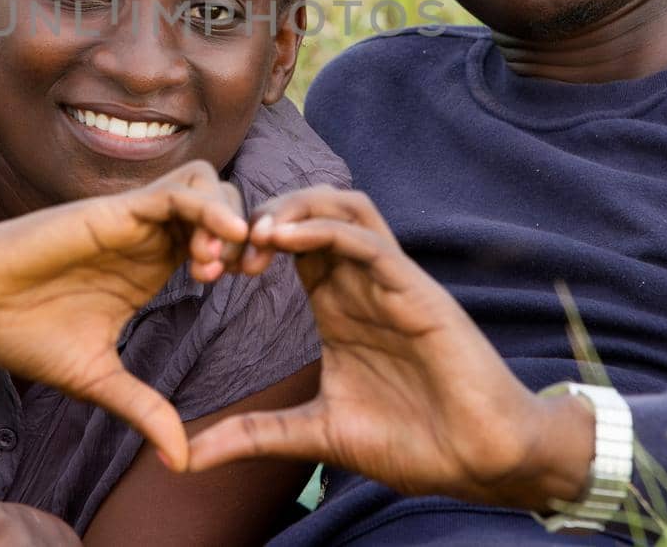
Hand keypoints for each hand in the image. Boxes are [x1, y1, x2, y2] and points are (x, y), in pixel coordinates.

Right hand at [0, 160, 248, 471]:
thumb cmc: (23, 333)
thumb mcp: (97, 379)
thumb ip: (143, 408)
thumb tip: (181, 461)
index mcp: (151, 267)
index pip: (218, 242)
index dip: (243, 256)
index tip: (252, 286)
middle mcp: (149, 238)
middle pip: (224, 207)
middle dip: (248, 234)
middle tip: (246, 273)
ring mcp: (134, 220)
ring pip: (206, 189)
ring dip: (227, 218)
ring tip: (219, 265)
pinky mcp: (115, 209)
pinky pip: (176, 193)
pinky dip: (206, 209)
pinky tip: (222, 239)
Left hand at [184, 188, 594, 511]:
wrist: (480, 461)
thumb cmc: (412, 442)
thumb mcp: (316, 434)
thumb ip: (255, 435)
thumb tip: (186, 458)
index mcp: (338, 304)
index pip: (288, 242)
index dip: (245, 241)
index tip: (206, 268)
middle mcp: (362, 282)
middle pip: (312, 207)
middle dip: (263, 212)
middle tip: (223, 247)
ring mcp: (390, 281)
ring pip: (344, 206)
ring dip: (295, 206)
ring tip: (256, 233)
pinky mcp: (416, 290)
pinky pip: (369, 238)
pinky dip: (325, 227)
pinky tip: (286, 238)